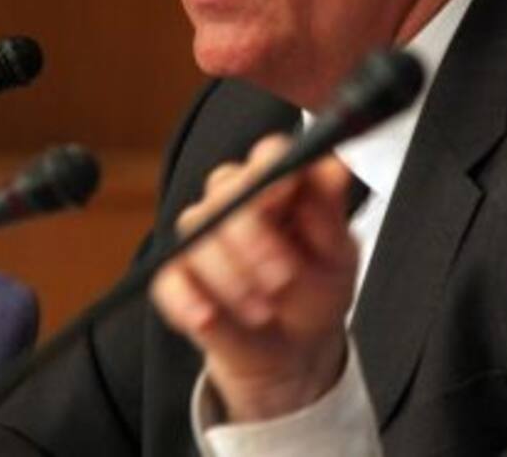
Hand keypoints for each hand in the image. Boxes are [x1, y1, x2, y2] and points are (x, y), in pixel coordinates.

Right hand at [150, 135, 358, 419]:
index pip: (269, 155)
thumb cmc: (317, 292)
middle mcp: (235, 202)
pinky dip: (187, 299)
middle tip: (282, 277)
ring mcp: (202, 238)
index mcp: (280, 185)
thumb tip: (337, 167)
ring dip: (230, 276)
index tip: (288, 187)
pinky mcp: (177, 277)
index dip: (273, 167)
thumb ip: (329, 214)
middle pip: (225, 188)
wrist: (295, 351)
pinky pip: (169, 279)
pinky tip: (209, 318)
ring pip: (197, 231)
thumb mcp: (337, 259)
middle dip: (252, 233)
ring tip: (265, 312)